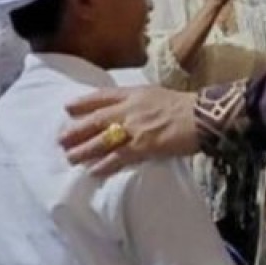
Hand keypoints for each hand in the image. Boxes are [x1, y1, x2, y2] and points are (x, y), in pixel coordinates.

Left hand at [60, 87, 199, 176]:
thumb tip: (132, 112)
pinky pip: (118, 157)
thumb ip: (142, 102)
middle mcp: (130, 109)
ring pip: (102, 140)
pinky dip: (104, 165)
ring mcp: (135, 128)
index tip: (68, 108)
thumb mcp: (160, 94)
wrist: (204, 116)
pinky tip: (93, 171)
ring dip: (84, 150)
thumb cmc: (188, 106)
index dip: (83, 102)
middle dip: (77, 130)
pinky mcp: (143, 146)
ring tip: (70, 157)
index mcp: (135, 93)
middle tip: (61, 139)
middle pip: (96, 120)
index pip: (102, 96)